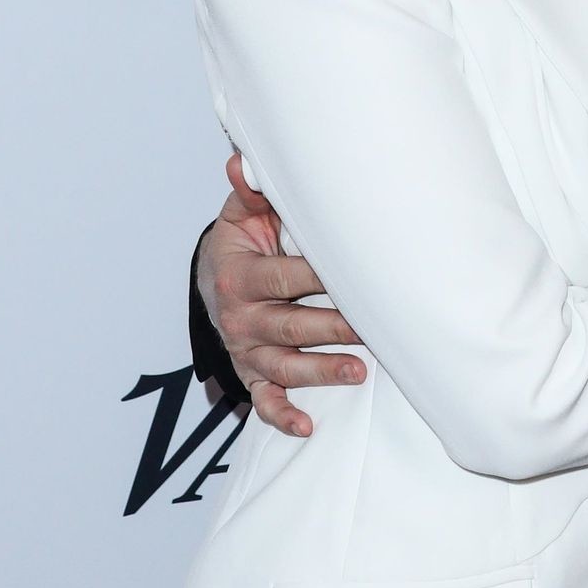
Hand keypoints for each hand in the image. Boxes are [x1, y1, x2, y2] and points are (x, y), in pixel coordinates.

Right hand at [199, 153, 361, 437]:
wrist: (214, 276)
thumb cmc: (243, 241)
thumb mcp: (243, 213)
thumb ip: (252, 190)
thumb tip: (244, 160)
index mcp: (240, 275)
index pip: (283, 277)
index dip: (318, 276)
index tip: (355, 270)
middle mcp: (240, 317)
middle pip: (289, 326)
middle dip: (332, 328)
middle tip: (372, 327)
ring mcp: (246, 349)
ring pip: (283, 366)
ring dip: (320, 373)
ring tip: (358, 372)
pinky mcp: (251, 372)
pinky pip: (263, 400)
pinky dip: (282, 415)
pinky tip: (308, 426)